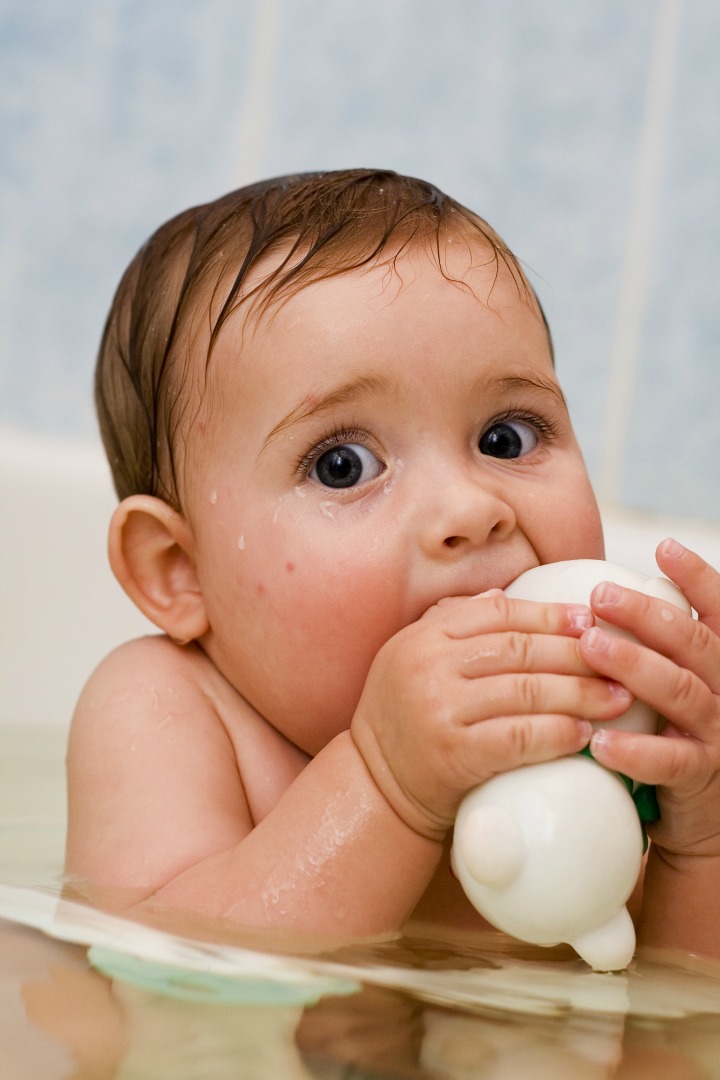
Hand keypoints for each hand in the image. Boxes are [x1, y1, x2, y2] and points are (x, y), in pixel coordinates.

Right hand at [351, 591, 633, 839]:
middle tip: (617, 660)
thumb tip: (503, 593)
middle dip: (576, 653)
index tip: (588, 619)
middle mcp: (429, 665)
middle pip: (519, 649)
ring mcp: (440, 709)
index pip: (496, 612)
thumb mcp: (412, 657)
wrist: (376, 784)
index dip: (547, 614)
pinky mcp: (453, 753)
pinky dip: (556, 734)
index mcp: (424, 636)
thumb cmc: (405, 718)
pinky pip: (518, 737)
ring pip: (526, 691)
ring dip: (579, 694)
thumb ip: (452, 623)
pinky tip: (583, 734)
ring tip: (616, 699)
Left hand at [581, 540, 719, 859]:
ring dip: (635, 665)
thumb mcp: (669, 688)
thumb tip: (587, 605)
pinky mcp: (702, 779)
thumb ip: (648, 649)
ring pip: (682, 691)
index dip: (696, 577)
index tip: (663, 547)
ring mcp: (718, 734)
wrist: (700, 818)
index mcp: (717, 663)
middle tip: (601, 595)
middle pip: (694, 642)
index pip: (716, 613)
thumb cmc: (669, 738)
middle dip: (647, 615)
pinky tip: (599, 742)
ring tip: (591, 646)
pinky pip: (671, 761)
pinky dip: (635, 751)